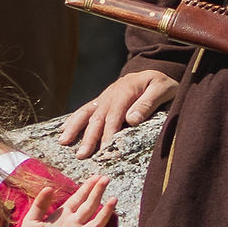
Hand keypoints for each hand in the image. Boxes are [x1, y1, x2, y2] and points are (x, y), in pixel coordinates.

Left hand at [12, 174, 118, 226]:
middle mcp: (73, 225)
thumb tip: (49, 187)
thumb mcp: (31, 221)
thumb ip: (40, 205)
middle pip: (89, 206)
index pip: (78, 198)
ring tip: (113, 200)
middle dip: (97, 192)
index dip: (87, 187)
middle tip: (106, 179)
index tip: (96, 176)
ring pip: (95, 223)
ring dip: (105, 212)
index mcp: (63, 216)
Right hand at [60, 67, 178, 156]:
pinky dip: (73, 119)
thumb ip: (149, 103)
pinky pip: (86, 109)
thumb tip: (131, 119)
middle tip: (81, 155)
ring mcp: (105, 96)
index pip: (115, 116)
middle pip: (97, 117)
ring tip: (63, 142)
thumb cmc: (162, 84)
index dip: (109, 133)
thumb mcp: (164, 89)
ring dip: (74, 127)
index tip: (104, 150)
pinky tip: (63, 129)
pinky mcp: (102, 100)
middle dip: (88, 137)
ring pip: (86, 112)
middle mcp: (112, 93)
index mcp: (126, 90)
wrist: (156, 71)